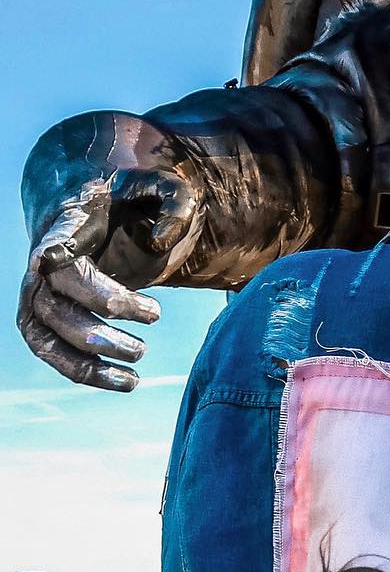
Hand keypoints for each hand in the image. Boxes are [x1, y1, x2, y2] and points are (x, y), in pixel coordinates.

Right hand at [18, 115, 202, 389]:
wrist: (88, 214)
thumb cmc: (126, 205)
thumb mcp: (156, 189)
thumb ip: (171, 203)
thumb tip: (161, 240)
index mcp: (64, 231)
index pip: (56, 245)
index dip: (55, 253)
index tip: (50, 257)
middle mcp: (40, 269)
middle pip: (61, 305)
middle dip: (104, 325)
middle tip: (156, 315)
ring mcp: (36, 299)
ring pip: (52, 339)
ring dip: (92, 362)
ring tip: (136, 374)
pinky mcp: (40, 323)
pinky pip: (54, 356)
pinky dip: (85, 374)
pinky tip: (123, 382)